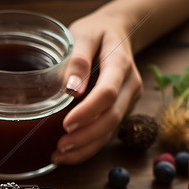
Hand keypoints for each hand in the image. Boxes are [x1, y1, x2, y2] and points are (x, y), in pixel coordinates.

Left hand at [51, 12, 142, 164]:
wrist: (116, 32)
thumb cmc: (96, 32)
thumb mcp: (84, 34)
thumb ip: (78, 59)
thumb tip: (71, 88)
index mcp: (120, 64)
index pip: (107, 94)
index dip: (88, 112)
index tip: (66, 124)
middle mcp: (129, 85)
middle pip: (111, 117)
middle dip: (86, 136)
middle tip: (60, 147)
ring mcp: (127, 100)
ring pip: (110, 130)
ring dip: (86, 147)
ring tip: (59, 156)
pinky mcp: (120, 109)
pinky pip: (107, 132)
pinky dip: (88, 146)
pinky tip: (68, 154)